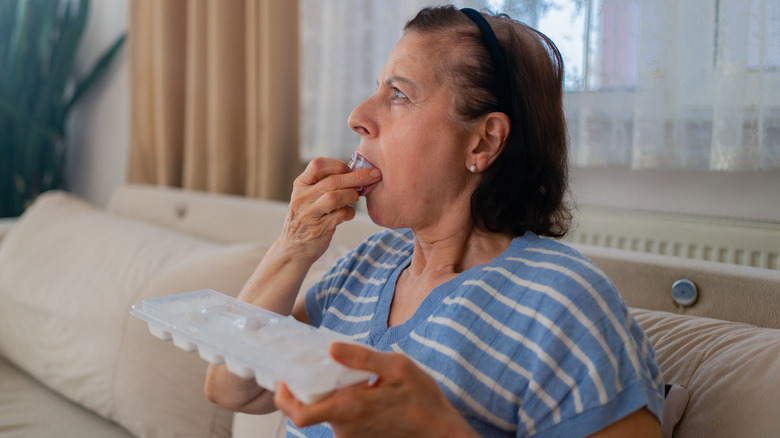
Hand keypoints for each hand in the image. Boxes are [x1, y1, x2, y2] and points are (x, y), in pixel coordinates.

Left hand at [274, 342, 478, 437]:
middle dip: (305, 389)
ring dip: (327, 395)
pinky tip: (357, 389)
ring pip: (326, 413)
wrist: (440, 433)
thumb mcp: (398, 368)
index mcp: (349, 408)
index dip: (284, 398)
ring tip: (342, 373)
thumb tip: (331, 347)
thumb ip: (362, 358)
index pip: (300, 413)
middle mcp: (344, 427)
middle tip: (310, 367)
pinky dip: (340, 403)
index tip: (283, 379)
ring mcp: (351, 436)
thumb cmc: (422, 399)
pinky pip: (340, 419)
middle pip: (309, 410)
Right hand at [280, 158, 380, 263]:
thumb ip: (324, 184)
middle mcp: (302, 197)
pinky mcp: (319, 229)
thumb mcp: (307, 197)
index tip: (350, 169)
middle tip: (375, 175)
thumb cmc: (307, 218)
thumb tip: (356, 173)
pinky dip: (350, 212)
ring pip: (334, 197)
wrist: (294, 248)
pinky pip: (340, 215)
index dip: (338, 164)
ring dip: (352, 195)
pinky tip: (348, 214)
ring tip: (356, 197)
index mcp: (300, 185)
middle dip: (357, 177)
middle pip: (332, 181)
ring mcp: (309, 214)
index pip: (317, 165)